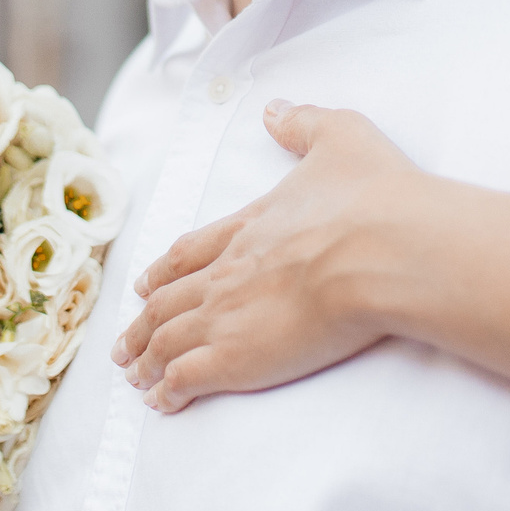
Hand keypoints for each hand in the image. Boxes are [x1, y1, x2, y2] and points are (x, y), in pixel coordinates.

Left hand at [112, 101, 426, 411]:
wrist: (383, 250)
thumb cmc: (373, 198)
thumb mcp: (341, 136)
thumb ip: (304, 123)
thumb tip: (274, 109)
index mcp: (250, 226)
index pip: (190, 250)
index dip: (164, 270)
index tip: (144, 284)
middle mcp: (227, 270)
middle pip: (167, 300)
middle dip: (143, 322)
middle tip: (125, 342)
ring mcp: (226, 314)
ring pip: (168, 339)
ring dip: (146, 358)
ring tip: (133, 375)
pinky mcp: (236, 357)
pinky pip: (185, 378)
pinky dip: (167, 391)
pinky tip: (160, 401)